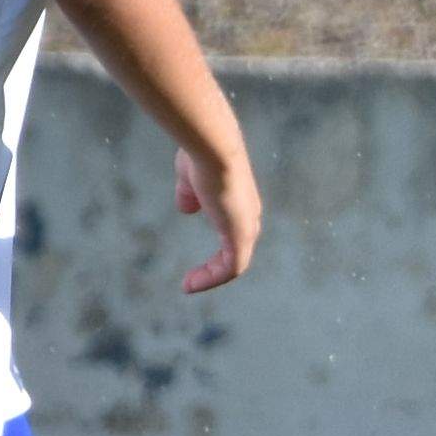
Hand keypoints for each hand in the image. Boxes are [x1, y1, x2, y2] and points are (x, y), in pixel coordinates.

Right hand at [175, 145, 263, 292]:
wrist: (213, 150)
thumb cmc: (201, 156)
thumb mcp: (190, 178)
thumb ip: (190, 193)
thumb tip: (187, 209)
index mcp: (239, 203)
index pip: (233, 233)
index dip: (216, 246)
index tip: (195, 254)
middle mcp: (248, 216)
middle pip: (237, 251)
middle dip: (215, 267)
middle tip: (192, 279)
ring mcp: (247, 227)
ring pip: (235, 264)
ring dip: (211, 276)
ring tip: (189, 285)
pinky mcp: (241, 236)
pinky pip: (232, 268)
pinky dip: (212, 278)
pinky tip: (191, 283)